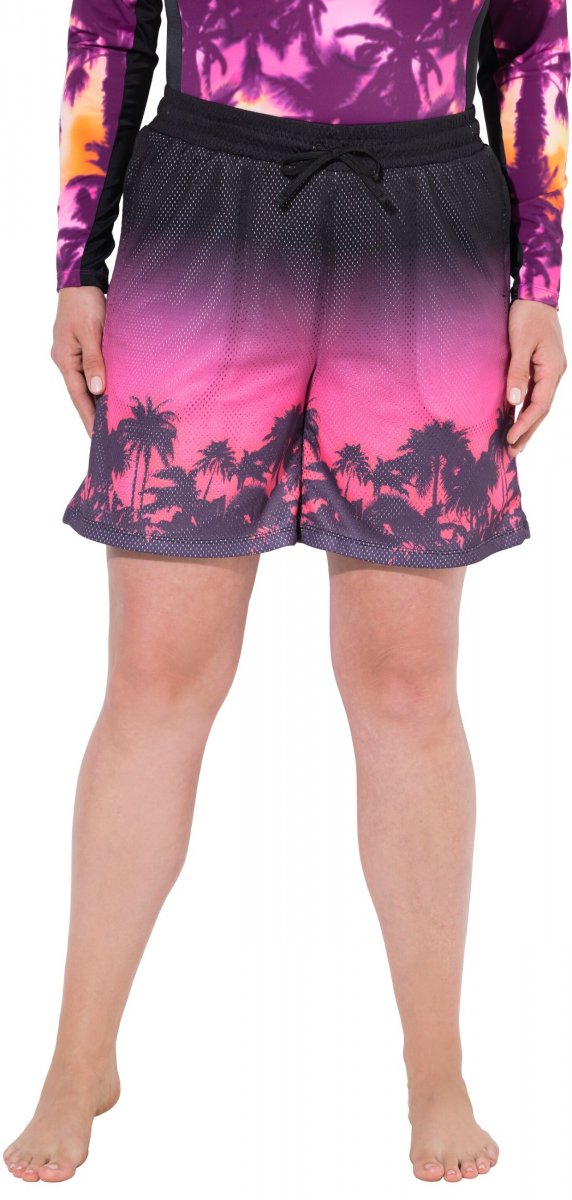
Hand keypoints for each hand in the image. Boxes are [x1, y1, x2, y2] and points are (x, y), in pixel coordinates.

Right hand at [51, 286, 106, 436]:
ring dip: (99, 400)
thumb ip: (94, 362)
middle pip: (82, 393)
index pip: (78, 396)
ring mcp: (73, 354)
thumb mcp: (91, 333)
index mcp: (65, 359)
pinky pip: (92, 371)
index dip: (88, 417)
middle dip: (94, 414)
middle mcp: (67, 360)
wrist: (81, 280)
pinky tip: (111, 392)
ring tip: (112, 420)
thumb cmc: (85, 303)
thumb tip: (98, 389)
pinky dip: (101, 383)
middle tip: (108, 435)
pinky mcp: (82, 347)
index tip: (97, 437)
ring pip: (87, 382)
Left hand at [505, 298, 566, 458]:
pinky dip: (526, 409)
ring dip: (527, 424)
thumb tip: (514, 401)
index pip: (539, 405)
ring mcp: (550, 371)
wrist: (536, 296)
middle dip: (527, 432)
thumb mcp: (520, 343)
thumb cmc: (528, 316)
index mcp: (553, 369)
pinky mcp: (542, 368)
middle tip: (512, 452)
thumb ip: (518, 372)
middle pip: (541, 409)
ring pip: (539, 404)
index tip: (510, 438)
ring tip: (514, 443)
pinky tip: (517, 419)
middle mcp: (554, 373)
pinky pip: (535, 394)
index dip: (525, 424)